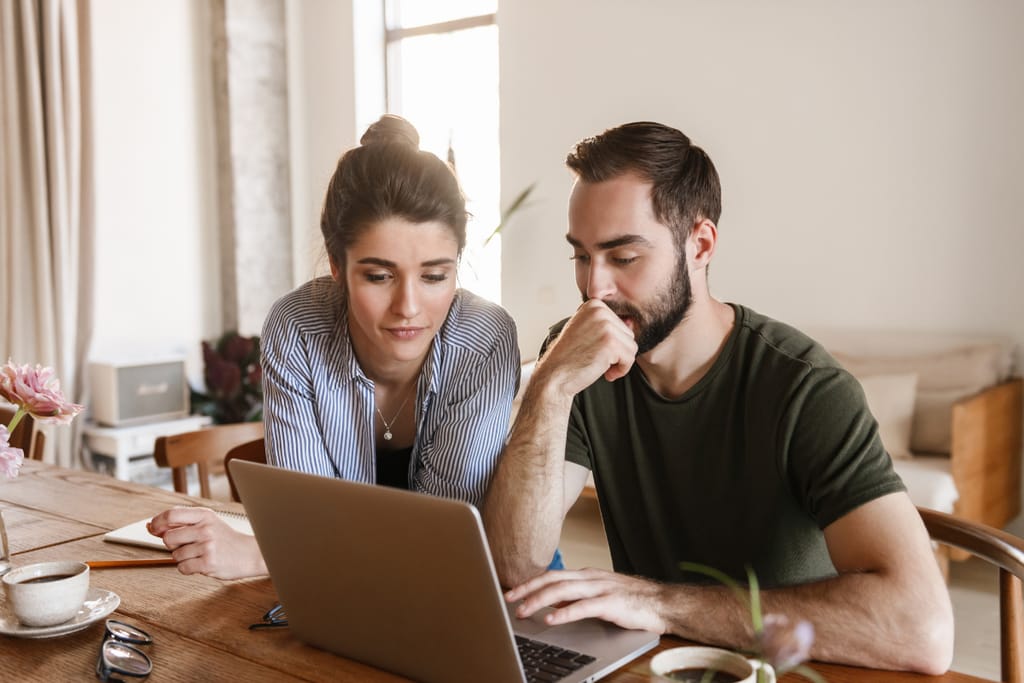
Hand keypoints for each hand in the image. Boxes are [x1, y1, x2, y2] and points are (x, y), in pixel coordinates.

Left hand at [147, 507, 266, 579]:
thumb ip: (181, 523)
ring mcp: (207, 546)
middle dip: (171, 545)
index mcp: (205, 515)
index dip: (157, 522)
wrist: (250, 553)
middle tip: (185, 545)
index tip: (153, 528)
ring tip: (198, 554)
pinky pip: (182, 568)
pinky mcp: (208, 563)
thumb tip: (151, 526)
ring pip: (175, 555)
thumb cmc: (225, 539)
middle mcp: (205, 529)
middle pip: (168, 537)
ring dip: (182, 558)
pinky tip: (200, 563)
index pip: (171, 515)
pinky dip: (188, 568)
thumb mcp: (208, 523)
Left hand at [504, 567, 666, 633]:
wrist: (662, 603)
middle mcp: (590, 578)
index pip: (552, 576)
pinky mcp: (611, 603)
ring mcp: (600, 589)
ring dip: (539, 601)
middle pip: (552, 580)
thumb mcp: (600, 594)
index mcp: (587, 575)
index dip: (530, 583)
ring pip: (563, 591)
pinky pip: (583, 607)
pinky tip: (551, 620)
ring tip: (523, 611)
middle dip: (527, 589)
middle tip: (508, 599)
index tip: (512, 592)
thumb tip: (554, 604)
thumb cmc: (632, 600)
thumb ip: (578, 597)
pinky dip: (564, 613)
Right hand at [537, 300, 637, 396]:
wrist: (554, 375)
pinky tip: (605, 373)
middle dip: (616, 352)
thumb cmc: (570, 357)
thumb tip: (632, 323)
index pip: (619, 324)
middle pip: (628, 334)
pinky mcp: (611, 343)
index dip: (610, 343)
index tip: (594, 349)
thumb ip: (606, 325)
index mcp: (593, 305)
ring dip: (619, 362)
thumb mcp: (587, 331)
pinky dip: (621, 370)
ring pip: (631, 347)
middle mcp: (599, 311)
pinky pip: (630, 358)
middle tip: (596, 359)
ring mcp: (605, 326)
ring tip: (600, 365)